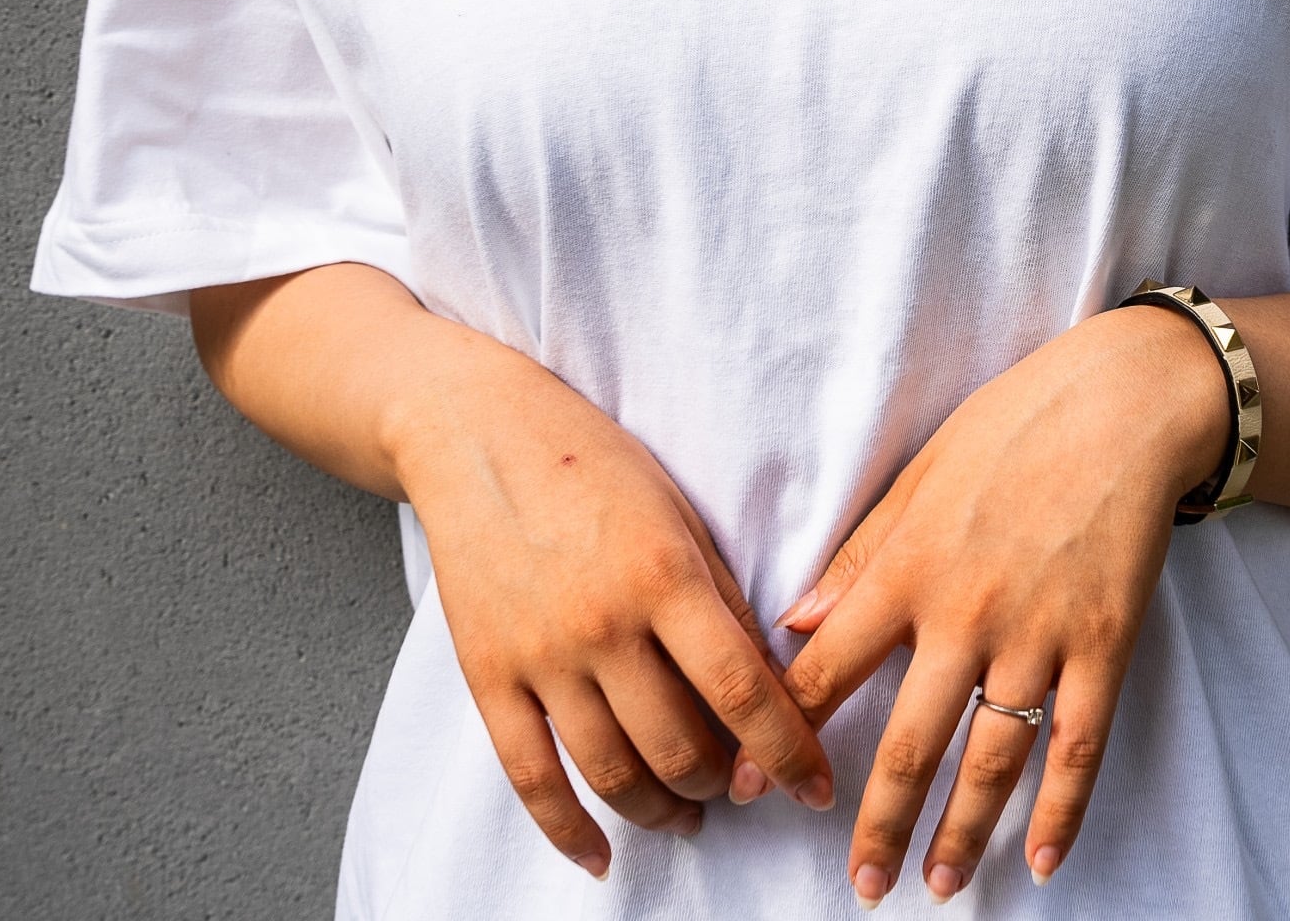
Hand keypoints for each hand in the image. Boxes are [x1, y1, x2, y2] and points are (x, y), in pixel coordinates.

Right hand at [388, 336, 835, 879]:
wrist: (473, 434)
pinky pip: (531, 776)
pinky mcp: (488, 675)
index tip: (816, 788)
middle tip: (742, 785)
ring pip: (613, 773)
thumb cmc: (590, 463)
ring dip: (663, 811)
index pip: (742, 692)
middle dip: (724, 783)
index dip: (788, 752)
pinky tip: (599, 854)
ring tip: (689, 813)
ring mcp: (540, 656)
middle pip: (680, 747)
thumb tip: (767, 686)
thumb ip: (724, 601)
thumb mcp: (679, 515)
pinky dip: (568, 830)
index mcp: (664, 576)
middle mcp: (603, 624)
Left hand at [740, 305, 1227, 906]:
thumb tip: (794, 624)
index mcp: (909, 568)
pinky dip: (1063, 807)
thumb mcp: (918, 477)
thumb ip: (859, 558)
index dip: (785, 736)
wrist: (1123, 403)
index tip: (753, 789)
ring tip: (940, 884)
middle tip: (859, 885)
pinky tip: (1045, 857)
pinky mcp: (1106, 644)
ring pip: (992, 758)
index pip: (829, 671)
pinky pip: (1080, 743)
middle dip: (878, 822)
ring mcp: (1040, 634)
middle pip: (911, 741)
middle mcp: (966, 613)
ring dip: (963, 831)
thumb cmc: (1012, 427)